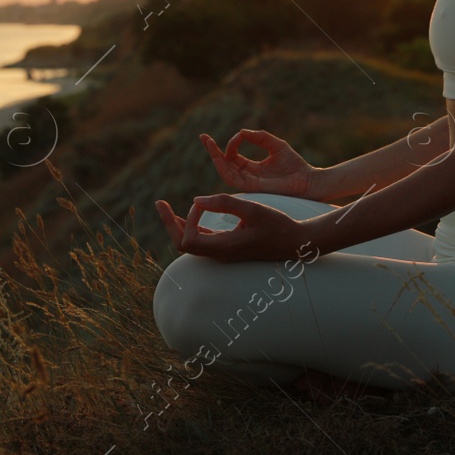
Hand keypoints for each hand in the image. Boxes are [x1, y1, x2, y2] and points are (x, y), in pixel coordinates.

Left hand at [154, 194, 310, 262]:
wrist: (296, 242)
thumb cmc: (277, 225)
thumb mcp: (252, 209)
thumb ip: (223, 203)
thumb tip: (196, 200)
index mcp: (224, 248)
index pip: (188, 240)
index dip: (187, 220)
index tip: (202, 202)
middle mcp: (220, 254)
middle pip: (183, 244)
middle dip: (169, 224)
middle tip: (159, 203)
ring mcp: (224, 252)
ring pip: (191, 243)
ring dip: (178, 225)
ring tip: (166, 208)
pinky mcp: (229, 247)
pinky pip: (202, 240)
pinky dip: (191, 226)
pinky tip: (191, 213)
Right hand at [201, 129, 316, 197]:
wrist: (307, 181)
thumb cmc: (295, 166)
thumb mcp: (275, 145)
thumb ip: (259, 137)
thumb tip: (241, 132)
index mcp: (252, 168)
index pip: (233, 156)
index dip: (231, 144)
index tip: (238, 135)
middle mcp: (247, 176)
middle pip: (225, 164)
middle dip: (213, 151)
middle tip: (203, 137)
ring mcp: (249, 183)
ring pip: (225, 172)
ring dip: (215, 158)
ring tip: (209, 144)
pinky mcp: (252, 188)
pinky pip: (233, 180)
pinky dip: (224, 169)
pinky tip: (219, 158)